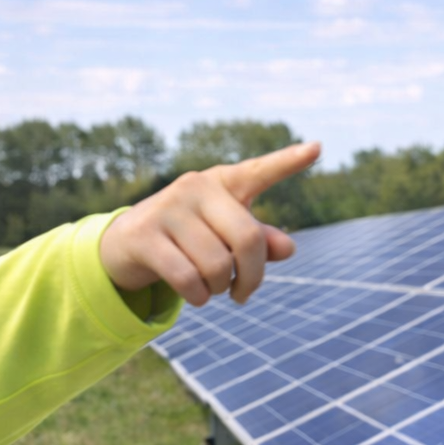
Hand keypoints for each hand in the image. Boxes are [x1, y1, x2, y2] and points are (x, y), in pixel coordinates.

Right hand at [100, 142, 319, 304]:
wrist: (125, 244)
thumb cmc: (188, 239)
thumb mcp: (223, 237)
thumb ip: (259, 241)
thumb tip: (290, 248)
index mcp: (221, 183)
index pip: (260, 172)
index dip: (289, 162)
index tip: (318, 147)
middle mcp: (196, 186)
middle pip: (248, 240)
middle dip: (252, 277)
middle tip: (244, 293)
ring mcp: (168, 208)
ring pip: (217, 265)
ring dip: (220, 289)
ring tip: (212, 288)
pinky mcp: (145, 234)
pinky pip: (188, 279)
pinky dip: (199, 297)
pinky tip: (197, 296)